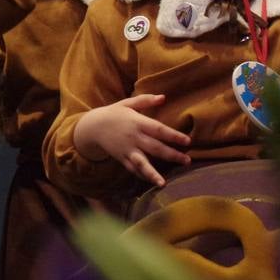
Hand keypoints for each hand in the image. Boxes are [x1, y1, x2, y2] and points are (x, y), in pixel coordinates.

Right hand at [72, 94, 191, 186]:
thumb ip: (145, 100)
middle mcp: (133, 137)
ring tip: (163, 183)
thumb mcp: (127, 103)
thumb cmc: (113, 113)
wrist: (92, 127)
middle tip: (187, 161)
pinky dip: (142, 176)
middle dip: (171, 155)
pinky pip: (133, 169)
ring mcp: (127, 150)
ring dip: (153, 173)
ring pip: (141, 163)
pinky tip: (153, 182)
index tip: (188, 141)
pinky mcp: (121, 158)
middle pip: (155, 148)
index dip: (173, 136)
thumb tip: (164, 97)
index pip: (158, 130)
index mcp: (137, 122)